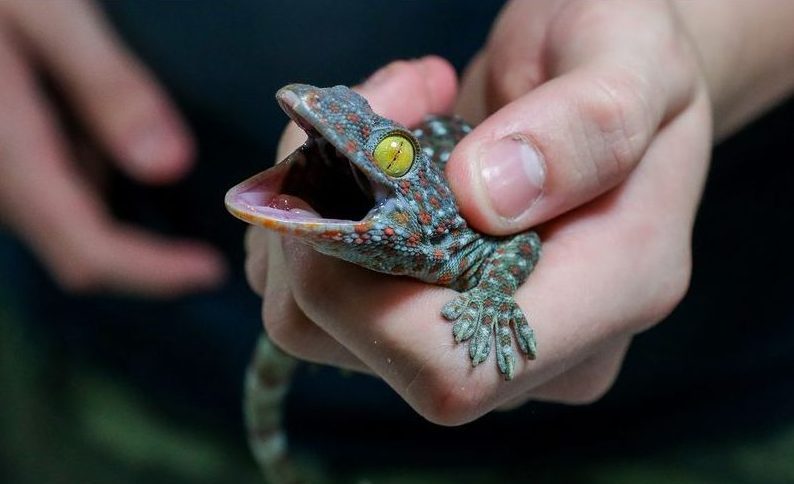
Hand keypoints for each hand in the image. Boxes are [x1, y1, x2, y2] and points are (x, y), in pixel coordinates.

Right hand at [0, 0, 224, 295]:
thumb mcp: (46, 13)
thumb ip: (106, 86)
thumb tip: (169, 165)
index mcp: (9, 152)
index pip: (86, 249)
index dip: (153, 273)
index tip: (210, 271)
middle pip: (77, 250)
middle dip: (147, 256)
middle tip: (207, 242)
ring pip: (66, 221)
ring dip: (125, 219)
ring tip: (176, 184)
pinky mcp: (2, 156)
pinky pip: (53, 189)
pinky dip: (98, 184)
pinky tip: (120, 142)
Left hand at [247, 2, 710, 424]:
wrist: (596, 81)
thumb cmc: (623, 53)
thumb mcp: (630, 53)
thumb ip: (586, 123)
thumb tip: (484, 198)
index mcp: (611, 293)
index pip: (451, 369)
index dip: (363, 290)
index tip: (365, 158)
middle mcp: (540, 344)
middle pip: (362, 347)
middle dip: (323, 223)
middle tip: (370, 111)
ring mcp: (480, 336)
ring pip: (320, 326)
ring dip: (312, 213)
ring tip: (378, 122)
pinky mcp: (429, 316)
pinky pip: (317, 298)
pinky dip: (312, 220)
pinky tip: (365, 159)